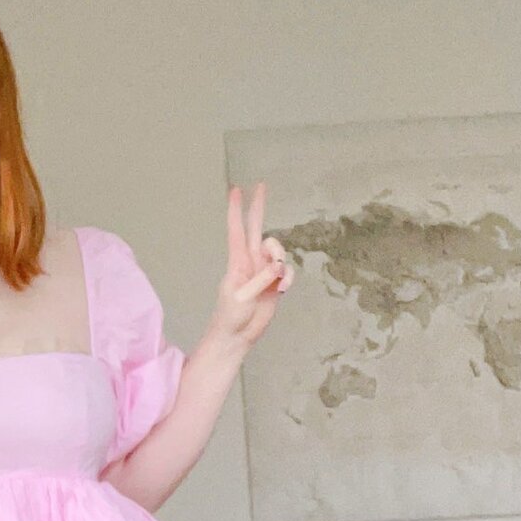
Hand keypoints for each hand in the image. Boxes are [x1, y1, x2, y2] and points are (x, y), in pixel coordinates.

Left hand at [209, 182, 292, 348]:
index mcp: (237, 261)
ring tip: (277, 280)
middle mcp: (250, 261)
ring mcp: (262, 271)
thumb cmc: (231, 316)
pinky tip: (281, 290)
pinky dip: (288, 278)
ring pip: (277, 251)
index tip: (235, 190)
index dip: (236, 210)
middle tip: (261, 185)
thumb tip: (277, 267)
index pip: (237, 230)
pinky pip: (286, 272)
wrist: (237, 335)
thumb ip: (261, 279)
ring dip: (281, 259)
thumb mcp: (243, 297)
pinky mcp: (274, 283)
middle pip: (256, 228)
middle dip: (258, 207)